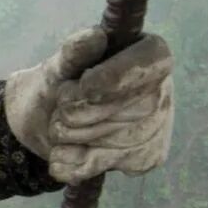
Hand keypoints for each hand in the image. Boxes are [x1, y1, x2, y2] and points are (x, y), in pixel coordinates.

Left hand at [5, 27, 173, 183]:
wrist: (46, 121)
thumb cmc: (61, 83)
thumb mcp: (60, 65)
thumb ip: (73, 52)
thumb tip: (94, 38)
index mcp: (152, 56)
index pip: (145, 64)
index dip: (112, 79)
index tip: (83, 85)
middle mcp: (161, 91)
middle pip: (113, 108)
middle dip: (71, 112)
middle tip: (61, 106)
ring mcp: (156, 128)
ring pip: (99, 142)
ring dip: (64, 137)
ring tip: (62, 125)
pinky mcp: (144, 160)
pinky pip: (93, 169)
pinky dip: (66, 164)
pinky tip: (65, 151)